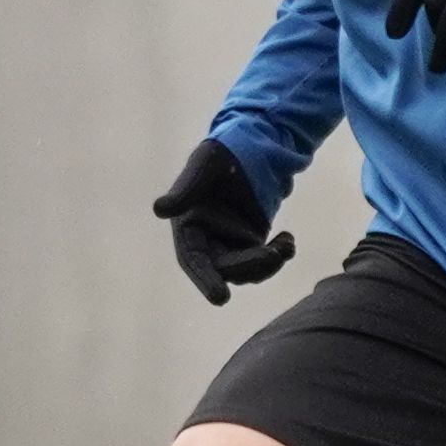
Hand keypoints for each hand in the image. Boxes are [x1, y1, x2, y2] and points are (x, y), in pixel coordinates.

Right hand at [153, 137, 293, 305]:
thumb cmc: (222, 154)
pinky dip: (278, 255)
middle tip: (274, 254)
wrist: (251, 148)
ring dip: (268, 264)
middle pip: (225, 269)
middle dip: (250, 266)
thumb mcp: (204, 167)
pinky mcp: (252, 244)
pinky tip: (287, 239)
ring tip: (285, 244)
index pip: (193, 260)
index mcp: (188, 227)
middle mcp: (206, 242)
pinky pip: (264, 262)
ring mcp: (230, 245)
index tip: (221, 298)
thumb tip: (159, 209)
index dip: (205, 279)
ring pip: (247, 271)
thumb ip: (185, 190)